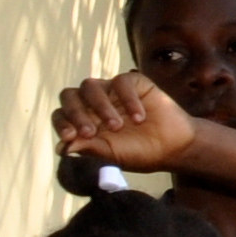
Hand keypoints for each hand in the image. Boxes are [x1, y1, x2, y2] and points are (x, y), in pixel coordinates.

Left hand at [53, 74, 200, 175]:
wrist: (174, 147)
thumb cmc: (141, 153)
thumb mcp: (111, 155)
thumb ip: (88, 149)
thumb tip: (62, 148)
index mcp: (83, 121)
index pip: (61, 115)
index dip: (62, 123)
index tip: (70, 136)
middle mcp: (93, 103)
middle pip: (70, 96)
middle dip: (76, 114)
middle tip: (91, 131)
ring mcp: (111, 91)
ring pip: (90, 86)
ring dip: (100, 106)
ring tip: (118, 126)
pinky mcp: (132, 83)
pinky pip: (120, 81)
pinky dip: (128, 99)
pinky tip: (139, 118)